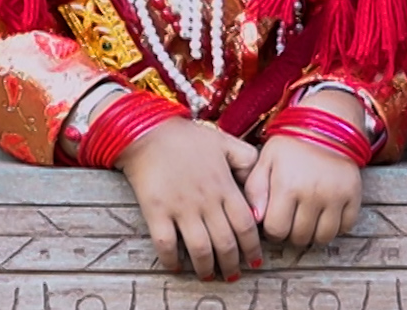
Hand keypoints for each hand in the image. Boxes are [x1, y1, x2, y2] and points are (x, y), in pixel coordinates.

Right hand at [117, 118, 262, 279]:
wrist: (146, 130)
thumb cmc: (186, 136)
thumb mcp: (224, 141)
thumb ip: (247, 160)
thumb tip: (259, 187)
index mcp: (224, 186)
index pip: (246, 226)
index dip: (252, 248)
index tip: (254, 261)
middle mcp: (205, 201)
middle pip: (225, 243)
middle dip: (231, 264)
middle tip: (232, 274)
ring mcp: (180, 207)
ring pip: (200, 249)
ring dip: (206, 268)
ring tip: (208, 275)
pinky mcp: (156, 210)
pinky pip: (165, 244)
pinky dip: (172, 260)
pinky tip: (176, 266)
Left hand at [243, 99, 366, 249]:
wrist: (327, 126)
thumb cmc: (291, 145)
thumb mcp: (265, 160)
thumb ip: (255, 189)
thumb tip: (255, 219)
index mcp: (287, 185)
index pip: (276, 230)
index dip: (272, 230)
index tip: (274, 221)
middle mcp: (312, 194)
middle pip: (300, 237)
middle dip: (291, 234)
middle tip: (290, 220)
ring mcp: (335, 197)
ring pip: (323, 238)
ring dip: (312, 235)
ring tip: (305, 220)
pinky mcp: (354, 197)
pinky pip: (345, 228)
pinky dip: (334, 228)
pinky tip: (324, 215)